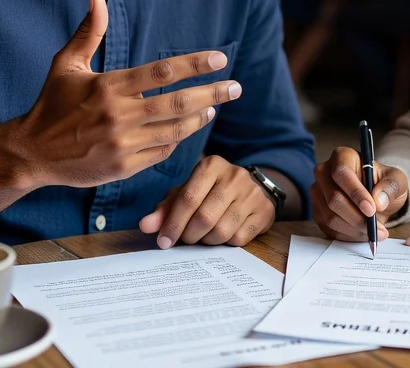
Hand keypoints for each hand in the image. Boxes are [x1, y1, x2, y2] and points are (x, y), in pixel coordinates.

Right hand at [9, 0, 239, 188]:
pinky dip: (178, 140)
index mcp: (108, 87)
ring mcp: (122, 144)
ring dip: (200, 117)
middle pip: (178, 103)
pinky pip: (162, 151)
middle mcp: (118, 116)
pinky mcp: (123, 167)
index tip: (219, 59)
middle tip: (236, 87)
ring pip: (175, 130)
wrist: (31, 153)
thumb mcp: (66, 65)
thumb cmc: (51, 104)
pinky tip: (187, 129)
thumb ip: (89, 32)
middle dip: (213, 93)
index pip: (161, 72)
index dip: (195, 64)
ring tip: (215, 107)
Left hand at [138, 155, 276, 247]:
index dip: (173, 224)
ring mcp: (252, 194)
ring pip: (222, 232)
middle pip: (205, 218)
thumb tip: (145, 226)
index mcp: (211, 166)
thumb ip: (165, 208)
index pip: (188, 199)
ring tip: (203, 236)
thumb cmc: (211, 192)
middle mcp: (234, 176)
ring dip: (207, 241)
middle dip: (190, 235)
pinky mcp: (264, 211)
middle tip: (186, 238)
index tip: (163, 242)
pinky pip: (239, 239)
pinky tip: (223, 234)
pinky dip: (226, 244)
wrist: (251, 189)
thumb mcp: (186, 193)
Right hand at [310, 147, 405, 241]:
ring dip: (355, 229)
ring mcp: (318, 193)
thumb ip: (391, 187)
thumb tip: (378, 200)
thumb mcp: (397, 181)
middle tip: (377, 229)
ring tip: (375, 233)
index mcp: (342, 156)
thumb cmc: (384, 184)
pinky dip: (348, 235)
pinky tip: (363, 233)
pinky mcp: (317, 212)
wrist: (377, 198)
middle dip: (357, 218)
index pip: (341, 173)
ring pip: (330, 217)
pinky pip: (329, 229)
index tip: (371, 209)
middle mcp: (324, 172)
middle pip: (334, 198)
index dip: (355, 193)